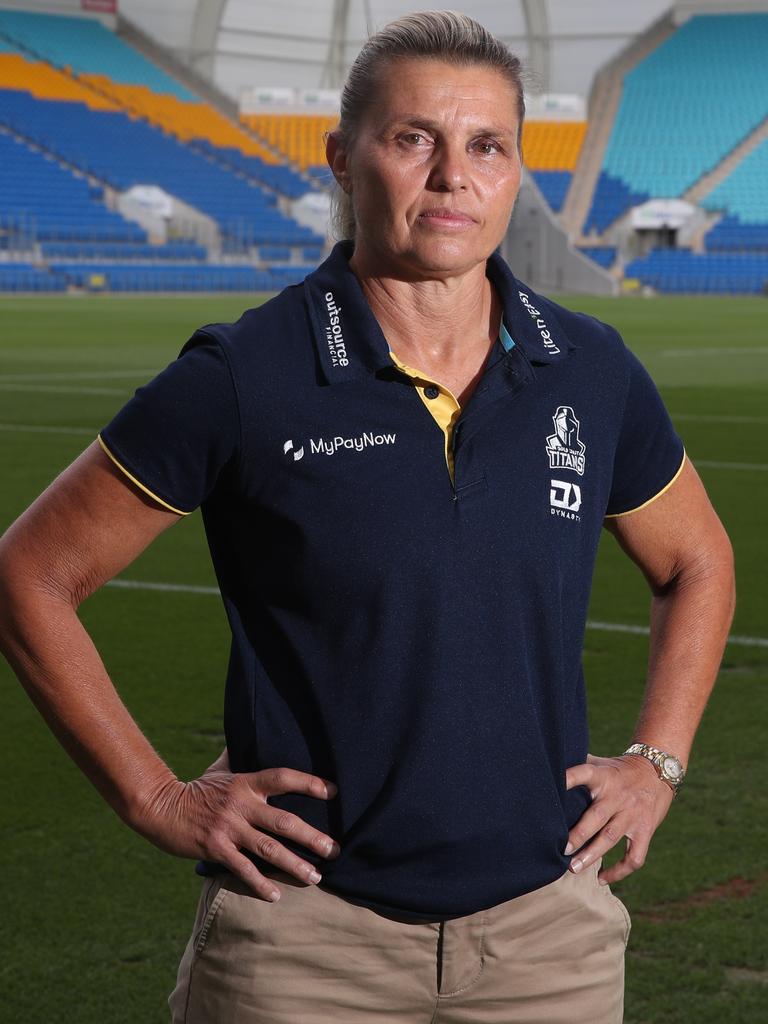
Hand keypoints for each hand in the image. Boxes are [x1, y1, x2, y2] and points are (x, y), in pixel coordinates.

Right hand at [134, 755, 340, 902]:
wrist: (160, 806)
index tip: (333, 792)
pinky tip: (275, 895)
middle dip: (312, 837)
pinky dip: (260, 883)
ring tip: (315, 877)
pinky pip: (243, 868)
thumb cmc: (196, 789)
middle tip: (334, 850)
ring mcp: (229, 827)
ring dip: (295, 864)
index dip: (309, 783)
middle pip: (284, 821)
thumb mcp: (219, 769)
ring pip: (269, 849)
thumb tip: (253, 731)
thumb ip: (239, 756)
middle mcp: (242, 804)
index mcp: (246, 782)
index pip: (283, 778)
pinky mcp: (215, 848)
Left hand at [564, 753, 674, 884]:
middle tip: (563, 850)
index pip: (584, 773)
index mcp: (604, 776)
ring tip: (574, 867)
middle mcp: (618, 796)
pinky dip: (619, 871)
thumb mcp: (602, 763)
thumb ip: (580, 765)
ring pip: (610, 838)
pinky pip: (634, 856)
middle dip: (579, 835)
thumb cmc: (620, 769)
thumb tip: (550, 766)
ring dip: (592, 854)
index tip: (554, 787)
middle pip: (596, 816)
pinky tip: (602, 878)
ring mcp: (633, 814)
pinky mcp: (646, 830)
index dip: (570, 779)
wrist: (659, 770)